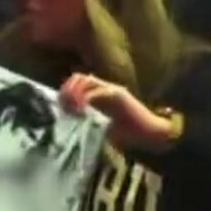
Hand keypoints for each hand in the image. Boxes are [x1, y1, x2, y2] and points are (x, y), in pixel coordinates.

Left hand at [59, 73, 178, 150]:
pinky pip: (99, 91)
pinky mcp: (119, 95)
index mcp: (98, 94)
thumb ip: (85, 121)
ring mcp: (112, 89)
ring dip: (75, 93)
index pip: (75, 82)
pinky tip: (82, 110)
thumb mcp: (99, 127)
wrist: (149, 133)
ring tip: (73, 109)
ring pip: (86, 80)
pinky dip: (87, 99)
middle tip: (65, 108)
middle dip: (67, 91)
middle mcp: (104, 87)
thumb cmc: (126, 134)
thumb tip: (66, 125)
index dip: (65, 92)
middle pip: (78, 77)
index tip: (61, 108)